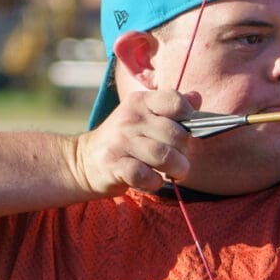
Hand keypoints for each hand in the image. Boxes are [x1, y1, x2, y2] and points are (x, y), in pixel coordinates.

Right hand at [73, 89, 198, 194]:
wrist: (83, 161)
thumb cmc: (124, 140)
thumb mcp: (145, 117)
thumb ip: (171, 108)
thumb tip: (197, 97)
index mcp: (140, 102)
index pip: (175, 101)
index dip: (189, 117)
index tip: (186, 131)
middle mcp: (130, 118)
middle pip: (176, 135)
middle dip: (184, 152)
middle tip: (179, 159)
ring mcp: (120, 141)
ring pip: (164, 156)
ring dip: (176, 169)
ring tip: (174, 173)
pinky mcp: (114, 165)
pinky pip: (146, 175)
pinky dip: (155, 182)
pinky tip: (154, 180)